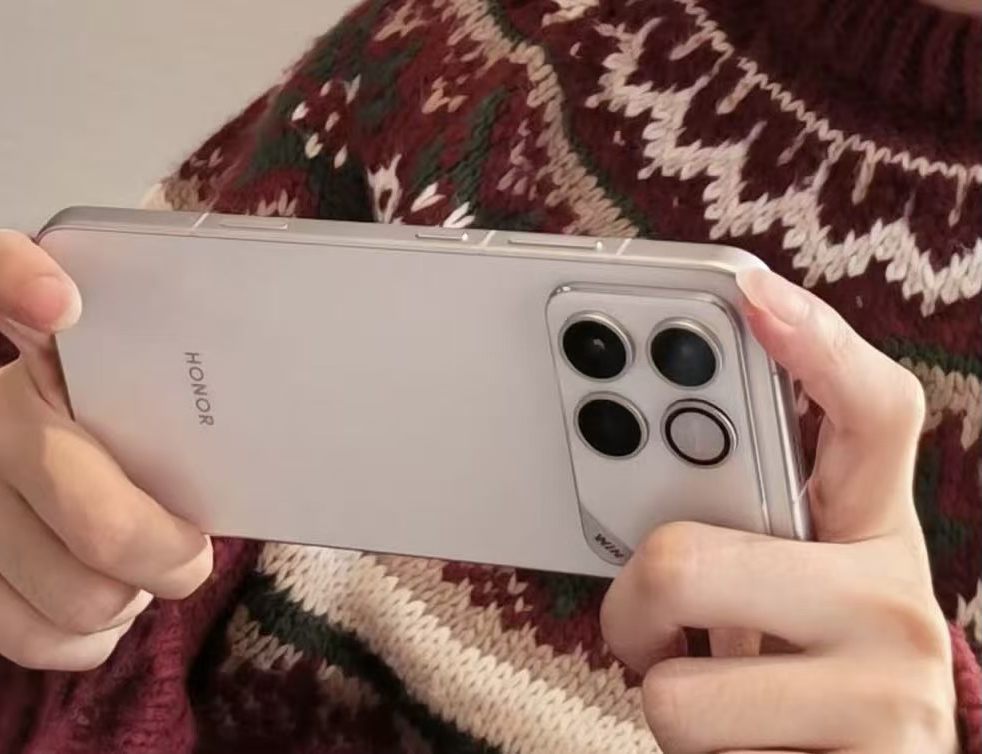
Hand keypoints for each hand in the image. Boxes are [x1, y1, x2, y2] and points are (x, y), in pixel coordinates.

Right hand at [0, 230, 212, 670]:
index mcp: (51, 349)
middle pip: (102, 521)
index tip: (64, 304)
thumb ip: (183, 425)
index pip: (0, 272)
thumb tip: (260, 468)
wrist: (25, 502)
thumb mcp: (152, 420)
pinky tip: (92, 599)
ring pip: (82, 596)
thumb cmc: (123, 452)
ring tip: (129, 568)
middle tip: (188, 552)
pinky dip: (92, 637)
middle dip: (172, 559)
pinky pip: (41, 637)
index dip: (24, 280)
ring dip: (130, 597)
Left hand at [601, 269, 958, 752]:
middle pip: (686, 554)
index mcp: (868, 534)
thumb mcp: (776, 596)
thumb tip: (624, 459)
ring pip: (671, 676)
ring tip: (712, 705)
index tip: (750, 289)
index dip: (814, 346)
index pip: (872, 415)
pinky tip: (741, 750)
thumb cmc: (803, 685)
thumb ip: (729, 530)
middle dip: (630, 599)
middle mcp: (896, 598)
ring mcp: (893, 688)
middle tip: (645, 625)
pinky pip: (692, 742)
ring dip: (661, 692)